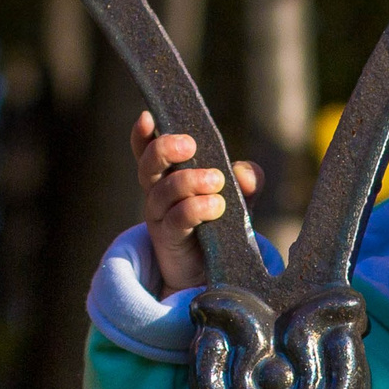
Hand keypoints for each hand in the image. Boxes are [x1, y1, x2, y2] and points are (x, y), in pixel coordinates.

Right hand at [131, 112, 260, 293]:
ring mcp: (160, 216)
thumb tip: (245, 174)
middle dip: (164, 149)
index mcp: (167, 175)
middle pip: (148, 165)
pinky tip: (215, 205)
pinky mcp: (169, 239)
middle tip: (190, 145)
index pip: (146, 150)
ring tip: (215, 182)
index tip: (148, 117)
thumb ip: (245, 183)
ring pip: (163, 191)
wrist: (210, 271)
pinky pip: (177, 219)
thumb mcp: (237, 199)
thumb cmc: (219, 225)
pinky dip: (195, 208)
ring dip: (188, 181)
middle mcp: (157, 193)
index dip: (142, 134)